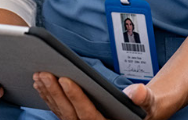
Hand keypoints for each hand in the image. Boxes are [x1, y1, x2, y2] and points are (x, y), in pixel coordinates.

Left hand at [33, 73, 166, 119]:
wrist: (138, 116)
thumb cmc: (143, 109)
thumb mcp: (148, 103)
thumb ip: (144, 98)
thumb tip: (137, 92)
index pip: (89, 115)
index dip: (76, 98)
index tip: (65, 79)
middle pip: (69, 114)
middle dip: (55, 93)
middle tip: (44, 73)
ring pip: (61, 113)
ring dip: (48, 94)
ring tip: (39, 75)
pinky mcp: (76, 119)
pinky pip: (59, 111)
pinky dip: (49, 97)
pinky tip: (40, 84)